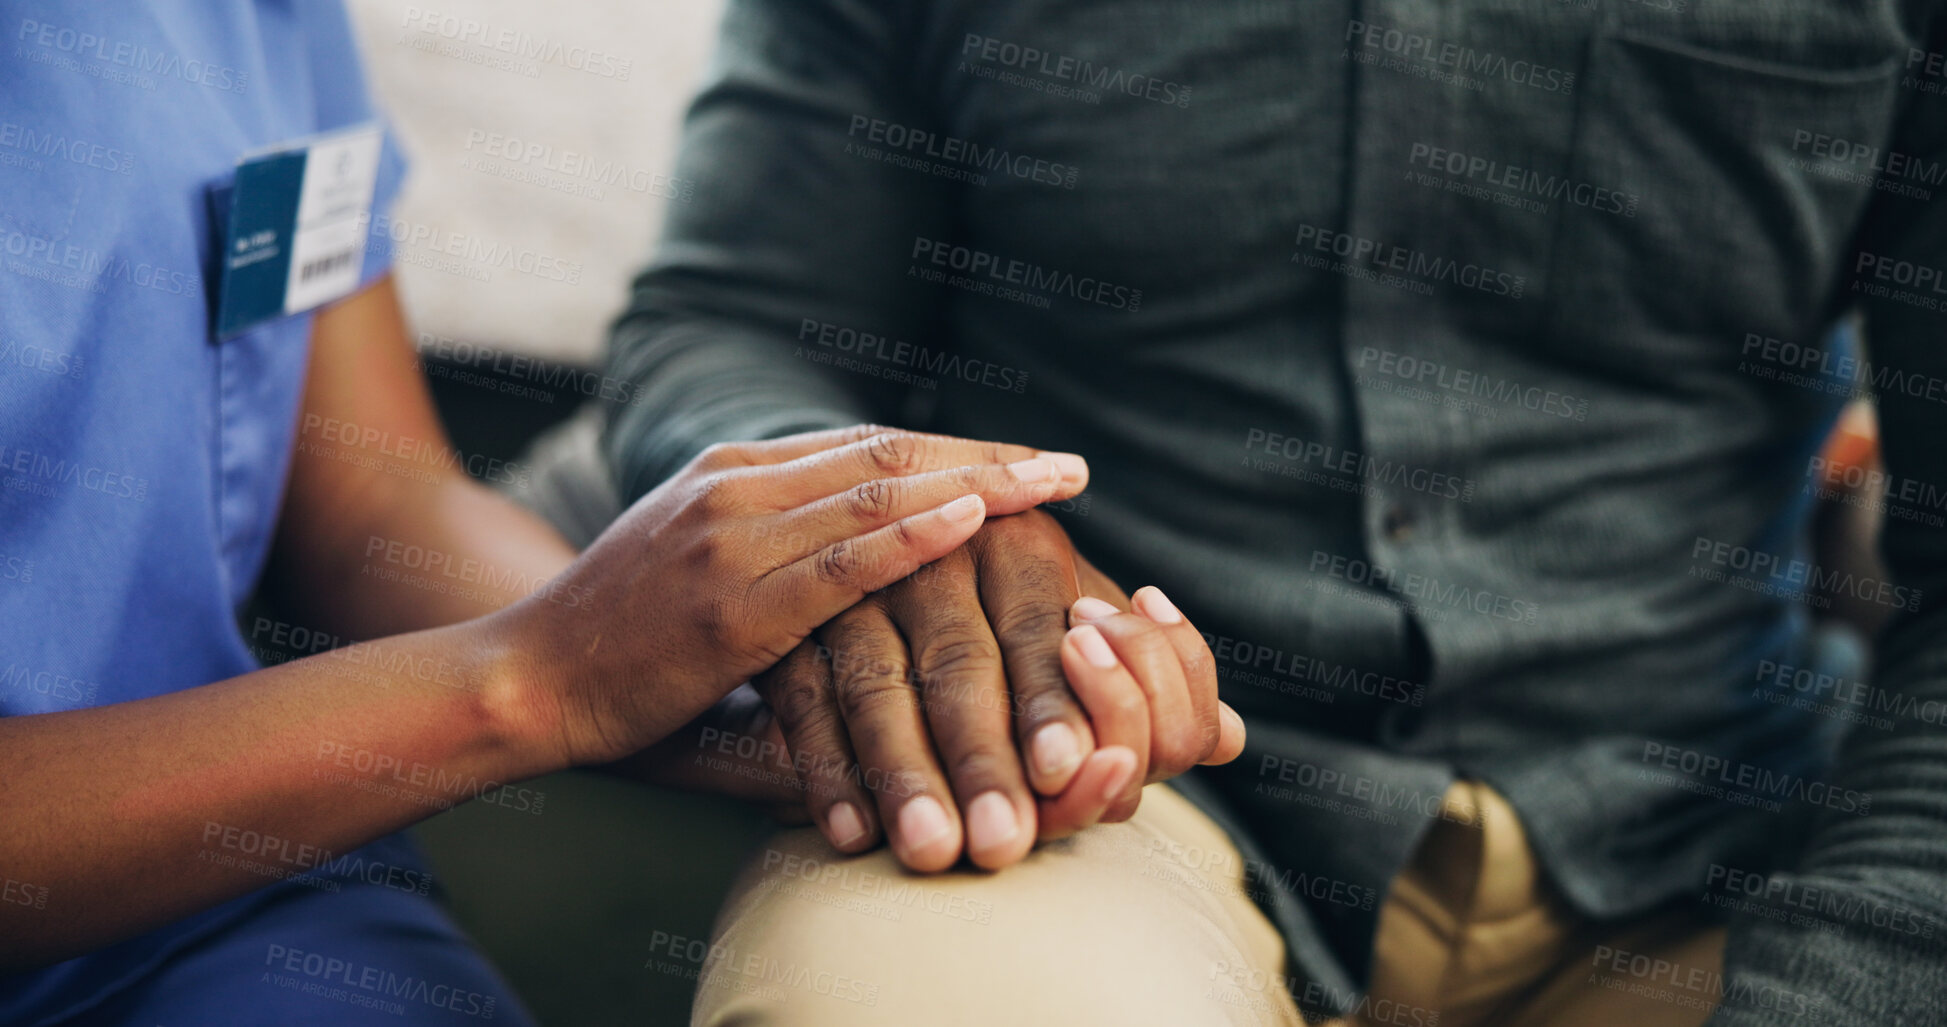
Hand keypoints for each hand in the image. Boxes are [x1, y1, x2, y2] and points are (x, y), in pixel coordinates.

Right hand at [494, 427, 1089, 767]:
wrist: (526, 677)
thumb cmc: (620, 641)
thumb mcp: (701, 567)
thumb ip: (777, 551)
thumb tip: (869, 569)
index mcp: (735, 471)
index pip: (869, 444)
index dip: (956, 449)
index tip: (1027, 461)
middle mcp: (737, 484)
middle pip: (888, 453)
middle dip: (986, 458)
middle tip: (1068, 468)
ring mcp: (731, 537)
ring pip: (877, 494)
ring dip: (977, 485)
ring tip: (1053, 488)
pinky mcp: (730, 604)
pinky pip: (839, 563)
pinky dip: (912, 537)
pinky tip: (972, 523)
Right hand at [755, 508, 1243, 871]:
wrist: (877, 556)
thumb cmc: (1009, 620)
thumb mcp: (1080, 630)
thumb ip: (1155, 686)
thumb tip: (1233, 740)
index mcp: (1021, 539)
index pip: (1046, 628)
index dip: (1054, 702)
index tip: (1066, 772)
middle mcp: (937, 548)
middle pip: (961, 662)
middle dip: (981, 759)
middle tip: (1003, 845)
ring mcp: (855, 585)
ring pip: (877, 685)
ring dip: (904, 775)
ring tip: (932, 852)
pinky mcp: (789, 623)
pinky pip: (801, 702)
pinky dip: (825, 772)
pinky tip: (852, 835)